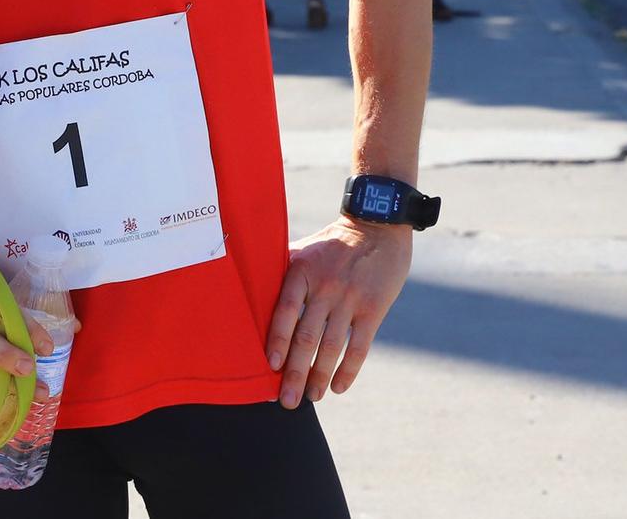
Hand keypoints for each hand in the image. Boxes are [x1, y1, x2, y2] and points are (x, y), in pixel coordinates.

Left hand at [266, 218, 412, 408]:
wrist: (377, 226)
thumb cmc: (333, 243)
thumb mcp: (304, 249)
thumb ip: (282, 272)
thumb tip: (248, 291)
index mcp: (302, 271)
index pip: (285, 311)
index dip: (277, 340)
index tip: (270, 367)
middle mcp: (325, 286)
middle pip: (306, 336)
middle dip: (295, 372)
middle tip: (286, 400)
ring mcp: (350, 298)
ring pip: (331, 345)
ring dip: (320, 375)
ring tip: (311, 398)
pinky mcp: (374, 308)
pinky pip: (359, 345)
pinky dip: (348, 370)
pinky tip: (338, 388)